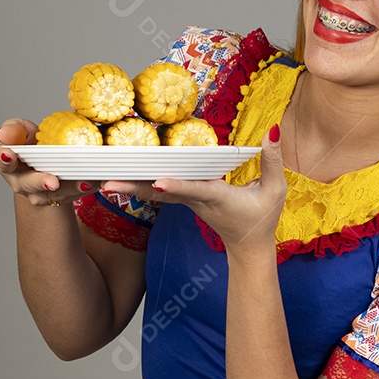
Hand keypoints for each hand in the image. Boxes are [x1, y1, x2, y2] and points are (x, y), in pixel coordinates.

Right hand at [0, 118, 98, 206]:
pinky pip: (75, 194)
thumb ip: (14, 130)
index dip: (5, 158)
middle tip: (53, 181)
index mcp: (9, 165)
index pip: (3, 162)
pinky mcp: (62, 198)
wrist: (46, 164)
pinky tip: (97, 181)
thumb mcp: (22, 132)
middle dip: (42, 182)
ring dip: (72, 188)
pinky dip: (87, 187)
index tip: (9, 153)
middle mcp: (23, 183)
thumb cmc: (31, 145)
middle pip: (31, 184)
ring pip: (57, 193)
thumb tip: (3, 133)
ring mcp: (42, 194)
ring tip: (85, 183)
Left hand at [100, 126, 286, 251]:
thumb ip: (273, 160)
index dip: (176, 185)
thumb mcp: (275, 190)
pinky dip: (139, 186)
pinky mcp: (184, 202)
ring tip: (103, 181)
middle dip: (135, 188)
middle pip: (161, 193)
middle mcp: (196, 201)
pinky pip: (159, 193)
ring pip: (155, 194)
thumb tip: (271, 130)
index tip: (158, 182)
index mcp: (217, 198)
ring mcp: (187, 203)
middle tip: (107, 183)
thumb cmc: (262, 218)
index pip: (194, 190)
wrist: (249, 248)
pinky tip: (120, 179)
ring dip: (130, 187)